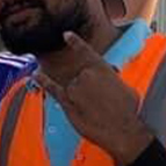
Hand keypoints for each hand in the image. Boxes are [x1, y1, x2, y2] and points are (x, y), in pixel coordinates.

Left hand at [36, 32, 154, 165]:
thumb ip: (111, 78)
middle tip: (101, 103)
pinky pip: (52, 89)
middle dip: (89, 89)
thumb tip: (108, 74)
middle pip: (79, 76)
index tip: (66, 34)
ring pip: (71, 88)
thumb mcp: (124, 86)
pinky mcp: (67, 103)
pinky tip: (37, 75)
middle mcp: (85, 75)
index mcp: (102, 68)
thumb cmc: (129, 110)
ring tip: (94, 109)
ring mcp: (75, 89)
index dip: (75, 42)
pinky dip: (44, 81)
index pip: (85, 51)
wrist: (124, 130)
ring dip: (80, 97)